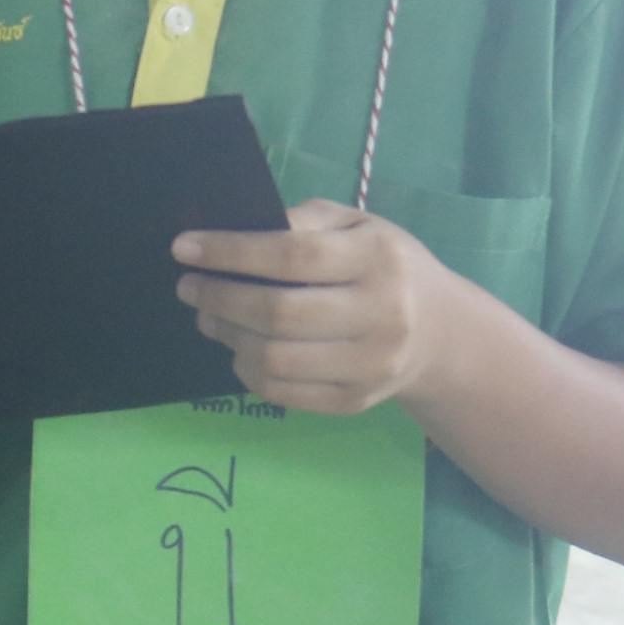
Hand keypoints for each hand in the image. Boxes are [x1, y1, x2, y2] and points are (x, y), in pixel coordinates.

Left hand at [175, 201, 468, 417]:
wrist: (440, 332)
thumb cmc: (384, 266)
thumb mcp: (356, 226)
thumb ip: (302, 222)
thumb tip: (232, 234)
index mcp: (378, 258)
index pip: (292, 255)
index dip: (230, 252)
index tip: (183, 248)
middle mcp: (381, 314)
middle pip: (279, 313)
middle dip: (219, 297)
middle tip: (189, 287)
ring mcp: (370, 366)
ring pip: (275, 359)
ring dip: (228, 335)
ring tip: (209, 316)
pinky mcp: (355, 402)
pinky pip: (283, 392)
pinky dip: (247, 370)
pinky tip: (239, 349)